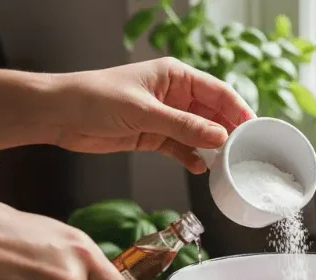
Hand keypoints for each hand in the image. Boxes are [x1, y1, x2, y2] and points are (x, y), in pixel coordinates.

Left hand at [51, 57, 255, 173]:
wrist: (61, 115)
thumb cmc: (97, 98)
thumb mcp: (145, 112)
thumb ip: (184, 126)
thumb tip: (220, 137)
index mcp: (176, 76)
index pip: (217, 92)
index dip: (238, 110)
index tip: (254, 129)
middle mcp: (175, 95)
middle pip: (211, 114)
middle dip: (227, 132)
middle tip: (244, 152)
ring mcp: (165, 117)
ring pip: (198, 132)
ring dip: (210, 147)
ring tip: (225, 163)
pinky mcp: (154, 136)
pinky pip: (180, 147)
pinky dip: (190, 156)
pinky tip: (200, 167)